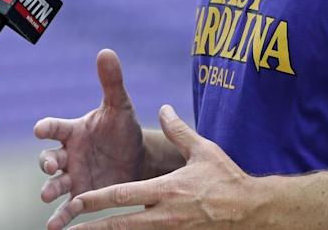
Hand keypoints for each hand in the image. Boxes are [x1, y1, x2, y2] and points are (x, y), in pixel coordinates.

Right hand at [35, 49, 145, 229]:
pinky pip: (67, 208)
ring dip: (49, 189)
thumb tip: (107, 51)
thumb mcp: (120, 106)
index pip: (54, 127)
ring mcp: (72, 176)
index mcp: (73, 130)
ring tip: (46, 196)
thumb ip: (111, 82)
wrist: (138, 159)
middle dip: (46, 162)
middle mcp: (68, 154)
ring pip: (54, 184)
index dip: (46, 127)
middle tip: (49, 166)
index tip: (40, 128)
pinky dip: (60, 217)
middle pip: (49, 157)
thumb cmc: (123, 130)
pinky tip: (55, 227)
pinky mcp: (82, 196)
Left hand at [66, 105, 254, 228]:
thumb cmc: (226, 178)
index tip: (76, 202)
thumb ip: (179, 131)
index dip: (98, 199)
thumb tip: (163, 109)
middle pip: (121, 225)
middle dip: (93, 228)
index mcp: (166, 190)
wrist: (251, 211)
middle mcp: (164, 215)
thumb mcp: (202, 150)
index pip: (123, 196)